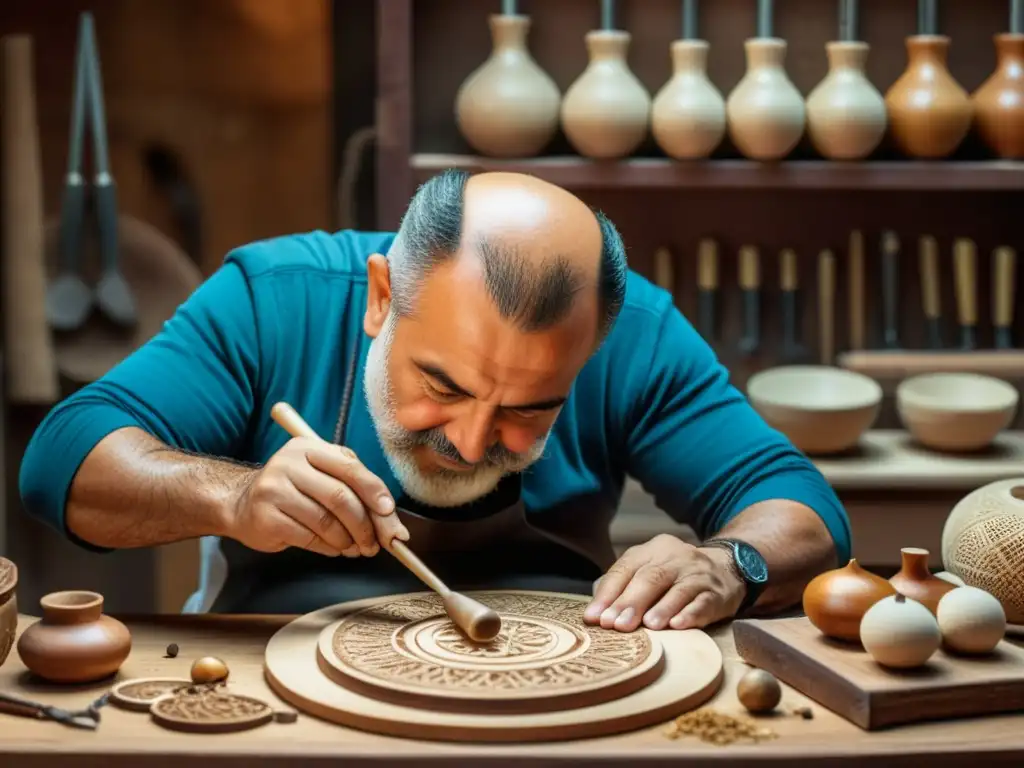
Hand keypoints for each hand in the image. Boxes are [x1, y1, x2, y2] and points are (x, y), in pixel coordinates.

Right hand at [227, 437, 409, 556]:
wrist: (241, 503)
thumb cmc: (293, 489)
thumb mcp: (321, 474)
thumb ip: (355, 488)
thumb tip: (389, 520)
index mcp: (309, 448)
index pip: (350, 468)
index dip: (374, 491)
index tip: (388, 511)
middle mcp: (289, 465)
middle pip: (340, 497)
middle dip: (365, 524)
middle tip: (376, 542)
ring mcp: (274, 490)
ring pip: (326, 521)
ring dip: (348, 540)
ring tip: (355, 547)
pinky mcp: (266, 517)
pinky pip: (309, 538)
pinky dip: (329, 547)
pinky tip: (334, 548)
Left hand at [584, 534, 745, 631]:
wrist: (726, 567)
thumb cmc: (675, 577)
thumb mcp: (649, 571)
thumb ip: (624, 587)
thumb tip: (595, 613)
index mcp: (652, 550)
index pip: (626, 568)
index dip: (609, 593)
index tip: (595, 617)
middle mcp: (675, 557)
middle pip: (650, 578)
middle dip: (631, 602)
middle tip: (616, 625)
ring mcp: (698, 574)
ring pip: (678, 589)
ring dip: (661, 608)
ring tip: (647, 626)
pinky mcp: (717, 593)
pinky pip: (703, 602)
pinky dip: (690, 614)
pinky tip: (678, 625)